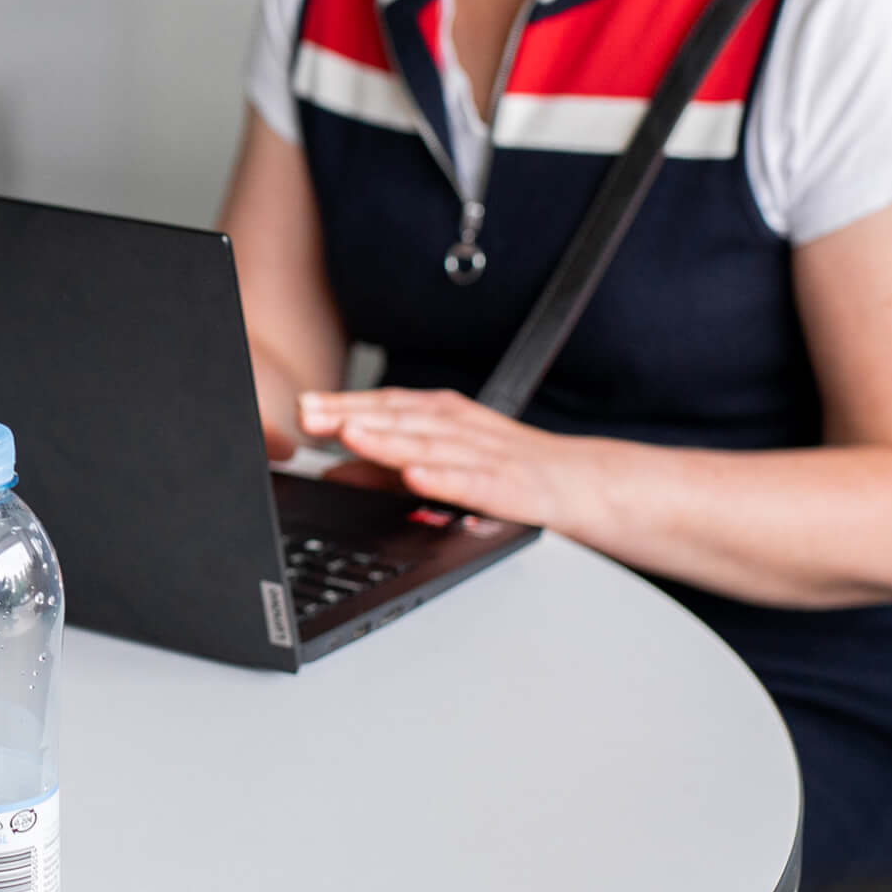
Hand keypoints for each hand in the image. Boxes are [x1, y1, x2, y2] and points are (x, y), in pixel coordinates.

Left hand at [297, 388, 597, 530]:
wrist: (587, 486)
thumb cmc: (512, 471)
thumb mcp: (445, 462)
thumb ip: (388, 467)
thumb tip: (330, 470)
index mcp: (446, 419)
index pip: (388, 405)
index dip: (345, 403)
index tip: (304, 406)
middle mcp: (463, 430)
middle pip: (402, 418)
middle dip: (354, 414)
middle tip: (309, 413)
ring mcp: (488, 456)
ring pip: (432, 444)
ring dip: (389, 438)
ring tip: (348, 434)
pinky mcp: (512, 488)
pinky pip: (475, 483)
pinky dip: (444, 478)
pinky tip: (415, 476)